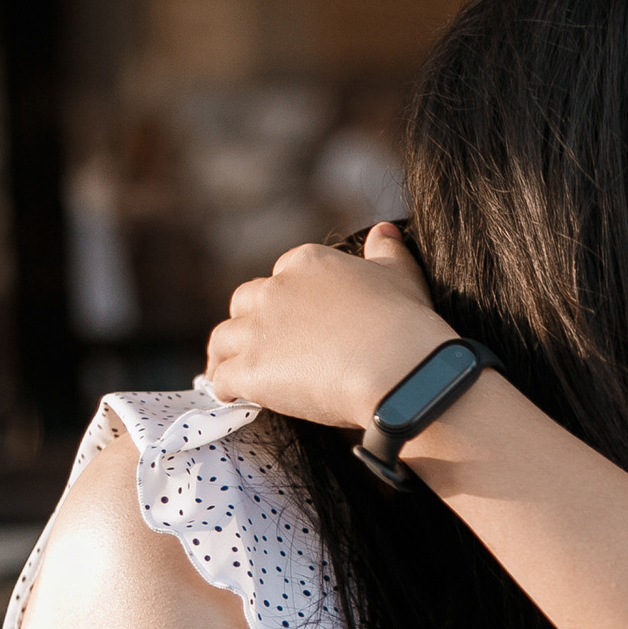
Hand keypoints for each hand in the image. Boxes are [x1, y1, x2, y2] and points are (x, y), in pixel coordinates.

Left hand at [206, 223, 453, 429]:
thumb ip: (387, 251)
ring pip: (223, 339)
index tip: (294, 319)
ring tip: (231, 372)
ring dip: (225, 355)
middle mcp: (275, 289)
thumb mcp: (402, 277)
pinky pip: (221, 378)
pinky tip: (231, 397)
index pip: (281, 276)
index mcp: (308, 263)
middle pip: (245, 303)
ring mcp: (258, 331)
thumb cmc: (405, 323)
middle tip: (262, 346)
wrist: (399, 370)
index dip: (286, 300)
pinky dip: (223, 387)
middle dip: (251, 322)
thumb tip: (384, 231)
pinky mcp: (249, 370)